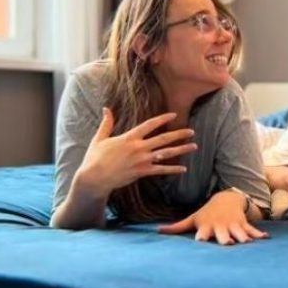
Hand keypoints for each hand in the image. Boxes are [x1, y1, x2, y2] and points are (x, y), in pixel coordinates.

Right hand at [75, 108, 196, 197]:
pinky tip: (183, 169)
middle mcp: (138, 147)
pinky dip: (173, 170)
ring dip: (181, 150)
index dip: (163, 119)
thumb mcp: (99, 138)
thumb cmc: (95, 158)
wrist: (94, 178)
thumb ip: (106, 123)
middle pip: (163, 138)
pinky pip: (161, 170)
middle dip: (179, 134)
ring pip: (166, 153)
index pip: (150, 124)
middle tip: (192, 131)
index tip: (174, 115)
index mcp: (129, 137)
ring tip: (194, 146)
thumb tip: (106, 108)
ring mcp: (141, 160)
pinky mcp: (142, 172)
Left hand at [158, 191, 268, 244]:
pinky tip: (266, 239)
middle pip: (222, 233)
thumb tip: (157, 231)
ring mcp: (233, 225)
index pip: (204, 232)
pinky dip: (259, 234)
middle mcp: (220, 226)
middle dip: (225, 237)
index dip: (202, 236)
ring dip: (243, 237)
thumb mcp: (193, 219)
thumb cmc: (207, 214)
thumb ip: (177, 227)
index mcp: (207, 226)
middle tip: (227, 243)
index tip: (200, 240)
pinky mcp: (243, 224)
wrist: (226, 198)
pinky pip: (252, 230)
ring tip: (247, 243)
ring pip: (239, 232)